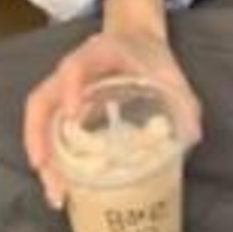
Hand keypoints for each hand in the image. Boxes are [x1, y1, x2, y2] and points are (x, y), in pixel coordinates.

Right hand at [23, 30, 202, 209]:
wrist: (137, 39)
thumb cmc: (149, 55)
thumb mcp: (168, 70)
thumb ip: (183, 98)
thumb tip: (193, 134)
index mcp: (97, 54)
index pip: (75, 66)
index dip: (70, 87)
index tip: (72, 112)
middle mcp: (71, 72)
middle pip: (42, 102)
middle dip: (39, 139)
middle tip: (50, 175)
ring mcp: (64, 90)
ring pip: (40, 121)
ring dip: (42, 157)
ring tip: (57, 192)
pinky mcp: (65, 108)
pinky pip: (49, 131)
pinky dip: (52, 159)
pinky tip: (63, 185)